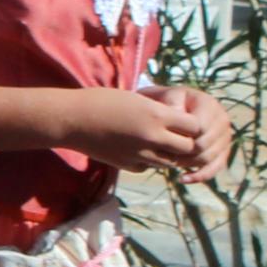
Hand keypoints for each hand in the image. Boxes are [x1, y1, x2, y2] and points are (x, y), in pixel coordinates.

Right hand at [75, 84, 223, 174]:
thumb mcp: (136, 99)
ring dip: (169, 154)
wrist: (70, 119)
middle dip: (186, 143)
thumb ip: (159, 112)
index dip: (192, 125)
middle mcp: (153, 137)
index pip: (195, 127)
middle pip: (188, 148)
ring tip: (158, 144)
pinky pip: (149, 167)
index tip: (184, 122)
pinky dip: (149, 161)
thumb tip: (180, 121)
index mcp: (156, 115)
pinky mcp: (129, 165)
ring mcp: (141, 154)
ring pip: (171, 162)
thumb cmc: (100, 101)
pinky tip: (138, 150)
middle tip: (176, 136)